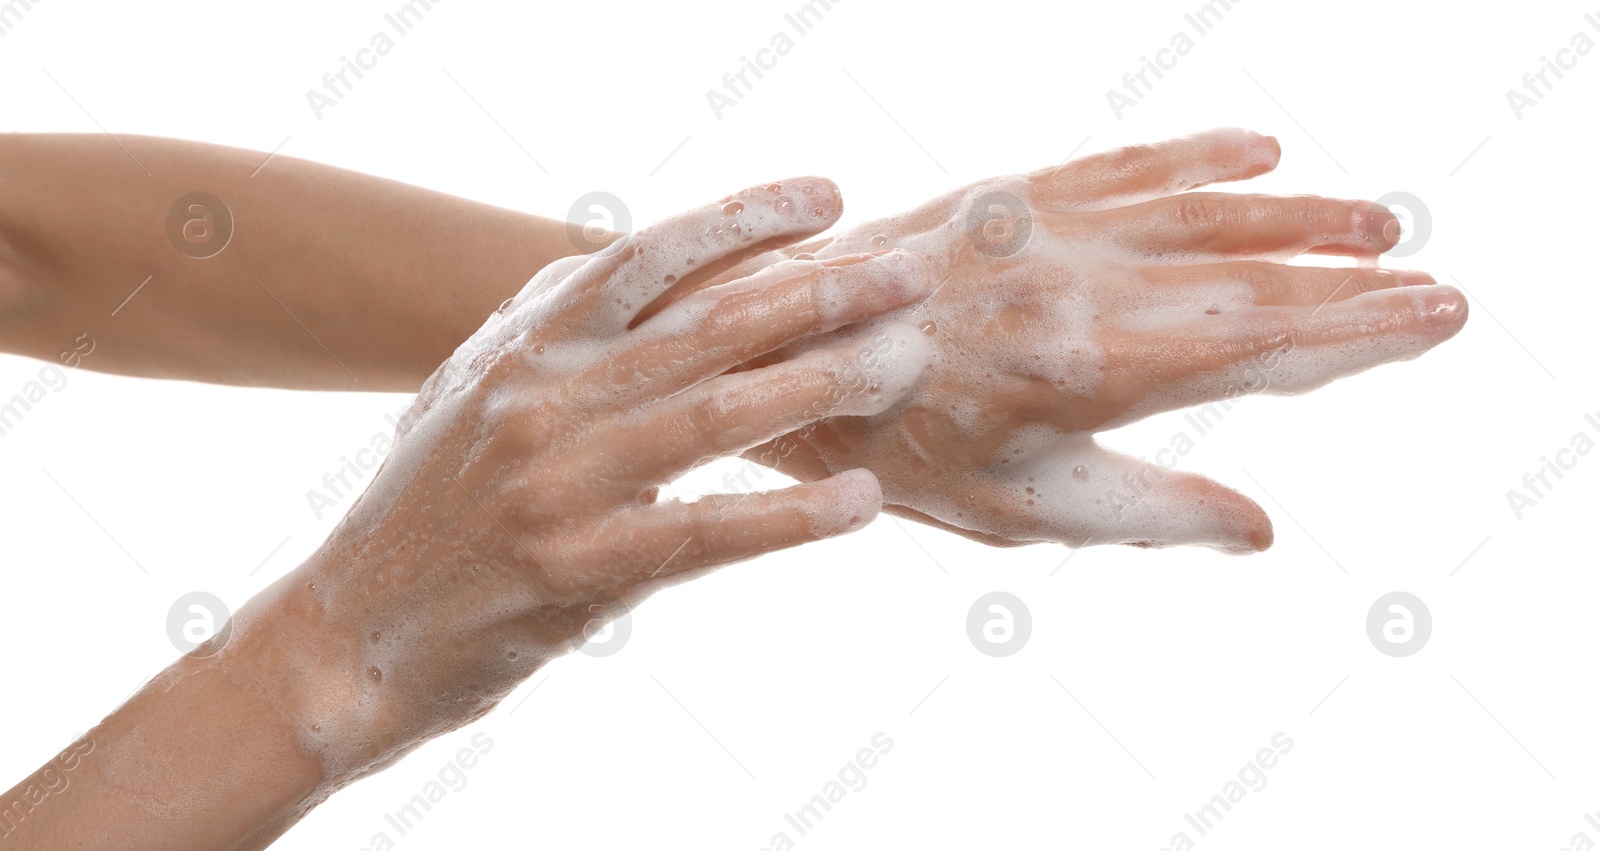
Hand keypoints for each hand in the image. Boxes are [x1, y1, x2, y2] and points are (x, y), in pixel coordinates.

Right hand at [224, 177, 933, 782]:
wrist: (347, 640)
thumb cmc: (426, 514)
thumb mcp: (474, 394)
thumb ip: (553, 331)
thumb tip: (644, 268)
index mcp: (521, 348)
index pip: (647, 255)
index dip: (745, 217)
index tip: (830, 196)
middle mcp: (539, 399)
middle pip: (705, 325)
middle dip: (819, 291)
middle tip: (905, 273)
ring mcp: (556, 484)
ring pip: (717, 415)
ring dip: (822, 384)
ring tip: (906, 363)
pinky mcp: (575, 572)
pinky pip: (707, 533)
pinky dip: (792, 517)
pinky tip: (862, 502)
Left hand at [691, 130, 1467, 551]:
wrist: (791, 352)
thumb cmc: (903, 449)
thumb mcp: (1021, 513)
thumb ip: (1148, 516)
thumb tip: (1262, 532)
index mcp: (1088, 374)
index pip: (1257, 349)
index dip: (1357, 335)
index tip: (1435, 319)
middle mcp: (1080, 287)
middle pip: (1248, 277)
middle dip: (1354, 284)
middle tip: (1440, 285)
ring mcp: (1047, 232)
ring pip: (1199, 212)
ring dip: (1297, 216)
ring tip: (1381, 224)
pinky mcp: (1013, 195)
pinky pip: (1122, 165)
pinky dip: (1194, 156)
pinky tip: (1260, 151)